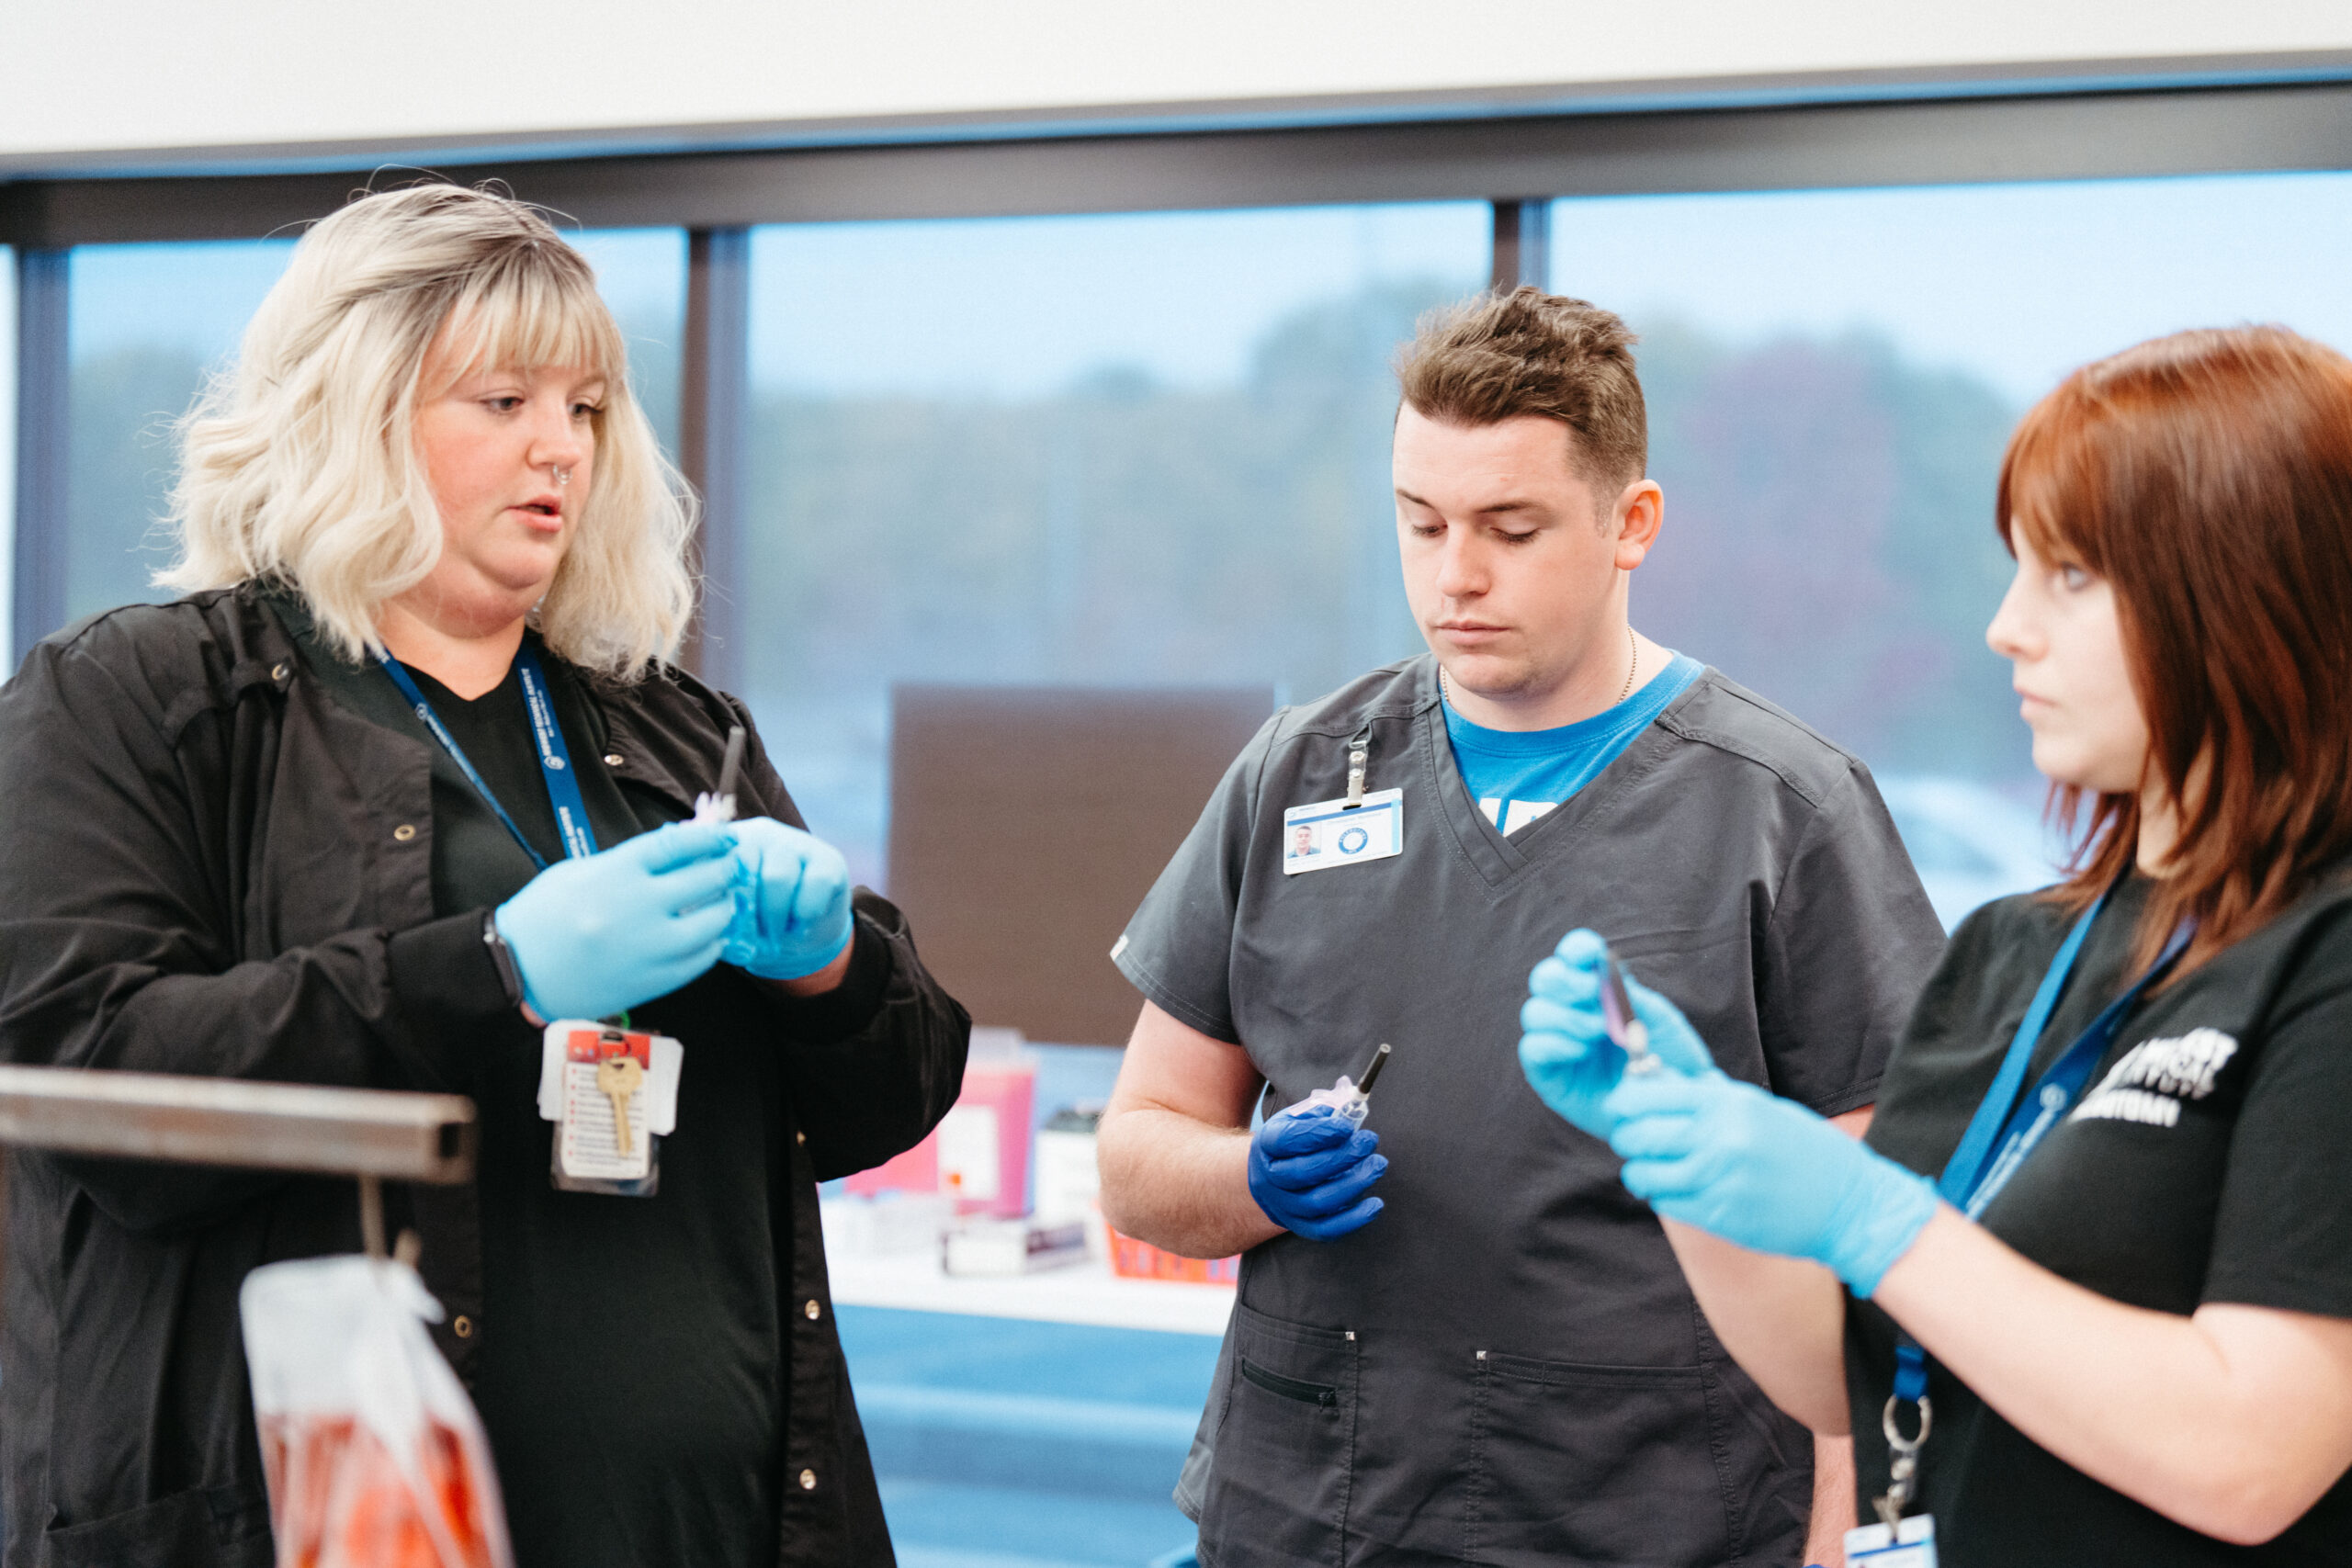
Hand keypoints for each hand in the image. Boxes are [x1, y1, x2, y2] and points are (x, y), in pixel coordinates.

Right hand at [494, 821, 738, 1020]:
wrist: (517, 971)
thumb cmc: (544, 916)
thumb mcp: (580, 871)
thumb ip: (630, 861)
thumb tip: (680, 848)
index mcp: (615, 872)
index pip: (679, 845)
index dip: (710, 838)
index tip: (726, 836)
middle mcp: (637, 907)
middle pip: (705, 879)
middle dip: (726, 868)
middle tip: (732, 865)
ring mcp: (648, 946)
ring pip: (712, 921)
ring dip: (725, 906)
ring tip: (724, 899)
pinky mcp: (653, 980)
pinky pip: (701, 958)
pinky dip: (713, 942)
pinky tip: (711, 934)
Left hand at [722, 817, 853, 981]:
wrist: (804, 936)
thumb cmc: (755, 924)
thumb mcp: (724, 916)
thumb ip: (706, 905)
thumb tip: (690, 907)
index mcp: (728, 843)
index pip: (710, 850)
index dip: (709, 885)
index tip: (713, 915)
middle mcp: (761, 833)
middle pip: (742, 864)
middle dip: (744, 909)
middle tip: (749, 935)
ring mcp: (797, 842)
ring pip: (777, 876)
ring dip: (775, 916)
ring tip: (775, 934)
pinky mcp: (828, 859)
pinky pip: (813, 885)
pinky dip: (804, 913)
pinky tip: (800, 924)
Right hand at [1248, 1106, 1386, 1240]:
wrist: (1270, 1177)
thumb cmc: (1293, 1143)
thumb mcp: (1299, 1119)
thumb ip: (1323, 1112)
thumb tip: (1350, 1105)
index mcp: (1267, 1144)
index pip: (1288, 1140)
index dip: (1319, 1133)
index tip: (1348, 1126)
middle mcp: (1270, 1178)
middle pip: (1304, 1172)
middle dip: (1342, 1157)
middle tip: (1369, 1142)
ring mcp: (1283, 1205)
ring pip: (1317, 1202)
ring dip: (1352, 1184)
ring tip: (1377, 1165)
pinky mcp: (1300, 1226)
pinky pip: (1325, 1230)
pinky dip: (1353, 1220)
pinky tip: (1375, 1204)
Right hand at [1518, 928, 1713, 1138]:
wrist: (1676, 1111)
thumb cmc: (1670, 1061)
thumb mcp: (1658, 1020)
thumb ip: (1629, 995)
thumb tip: (1601, 972)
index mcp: (1598, 991)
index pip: (1573, 957)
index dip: (1576, 948)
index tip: (1589, 952)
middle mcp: (1571, 1012)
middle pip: (1544, 979)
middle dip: (1564, 981)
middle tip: (1592, 993)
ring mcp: (1557, 1043)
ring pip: (1534, 1012)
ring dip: (1566, 1016)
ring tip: (1598, 1031)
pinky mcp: (1548, 1075)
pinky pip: (1532, 1049)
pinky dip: (1555, 1043)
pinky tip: (1581, 1051)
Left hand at [1605, 1071, 1939, 1296]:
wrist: (1849, 1204)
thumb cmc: (1804, 1150)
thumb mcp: (1758, 1108)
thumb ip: (1708, 1096)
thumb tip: (1656, 1079)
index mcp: (1728, 1104)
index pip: (1647, 1095)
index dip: (1625, 1101)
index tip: (1623, 1107)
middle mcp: (1718, 1139)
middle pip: (1636, 1134)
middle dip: (1627, 1137)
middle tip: (1635, 1140)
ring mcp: (1717, 1180)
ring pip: (1642, 1174)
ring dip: (1641, 1171)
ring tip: (1655, 1169)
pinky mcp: (1719, 1216)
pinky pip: (1665, 1203)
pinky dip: (1663, 1196)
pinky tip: (1679, 1190)